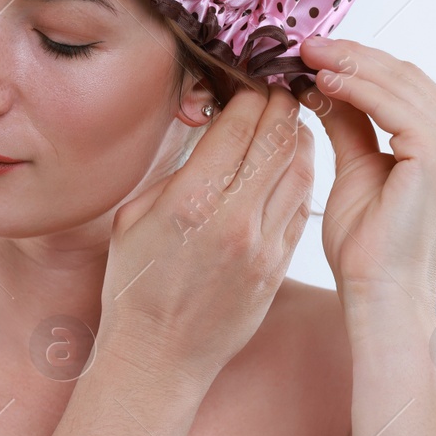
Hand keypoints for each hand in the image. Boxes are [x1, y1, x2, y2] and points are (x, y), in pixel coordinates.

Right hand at [97, 84, 314, 385]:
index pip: (239, 126)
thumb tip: (208, 137)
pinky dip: (300, 174)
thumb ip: (175, 174)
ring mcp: (263, 244)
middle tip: (278, 86)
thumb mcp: (135, 218)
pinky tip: (292, 162)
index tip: (249, 80)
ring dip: (297, 136)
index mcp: (191, 201)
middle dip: (280, 105)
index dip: (249, 94)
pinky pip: (301, 205)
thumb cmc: (135, 285)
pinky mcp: (278, 265)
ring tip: (288, 118)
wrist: (159, 356)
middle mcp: (234, 218)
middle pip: (277, 139)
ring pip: (300, 168)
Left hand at [294, 36, 435, 306]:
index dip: (364, 64)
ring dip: (349, 65)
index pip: (411, 89)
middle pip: (408, 79)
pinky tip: (322, 81)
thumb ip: (351, 125)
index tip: (318, 53)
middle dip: (354, 57)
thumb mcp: (358, 170)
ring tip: (307, 57)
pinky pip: (392, 105)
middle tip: (307, 45)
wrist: (380, 293)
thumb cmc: (369, 248)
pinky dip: (355, 87)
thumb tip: (326, 83)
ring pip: (399, 86)